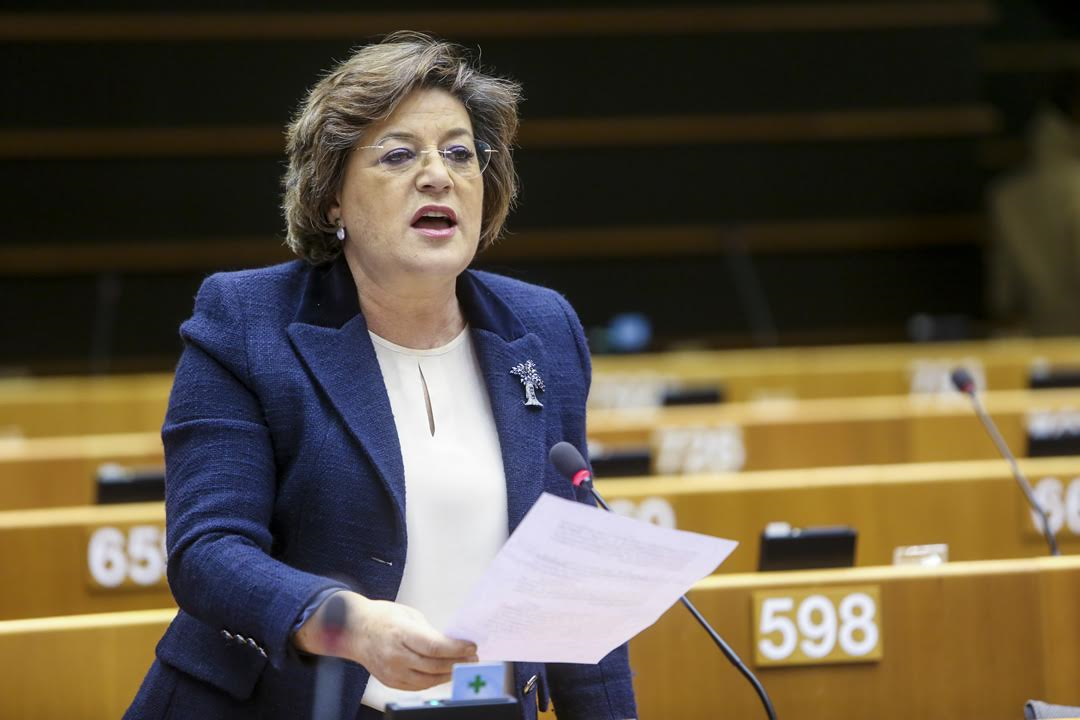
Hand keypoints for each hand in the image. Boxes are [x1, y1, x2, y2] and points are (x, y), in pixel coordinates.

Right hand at [296, 591, 477, 690]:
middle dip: (456, 662)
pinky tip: (443, 673)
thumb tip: (451, 643)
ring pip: (427, 679)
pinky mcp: (390, 681)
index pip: (433, 646)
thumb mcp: (408, 615)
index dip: (455, 649)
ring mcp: (391, 671)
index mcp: (400, 633)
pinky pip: (417, 685)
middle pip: (433, 665)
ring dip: (448, 674)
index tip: (471, 647)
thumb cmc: (383, 618)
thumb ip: (429, 632)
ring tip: (461, 666)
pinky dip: (433, 680)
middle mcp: (394, 655)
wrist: (355, 631)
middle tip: (472, 658)